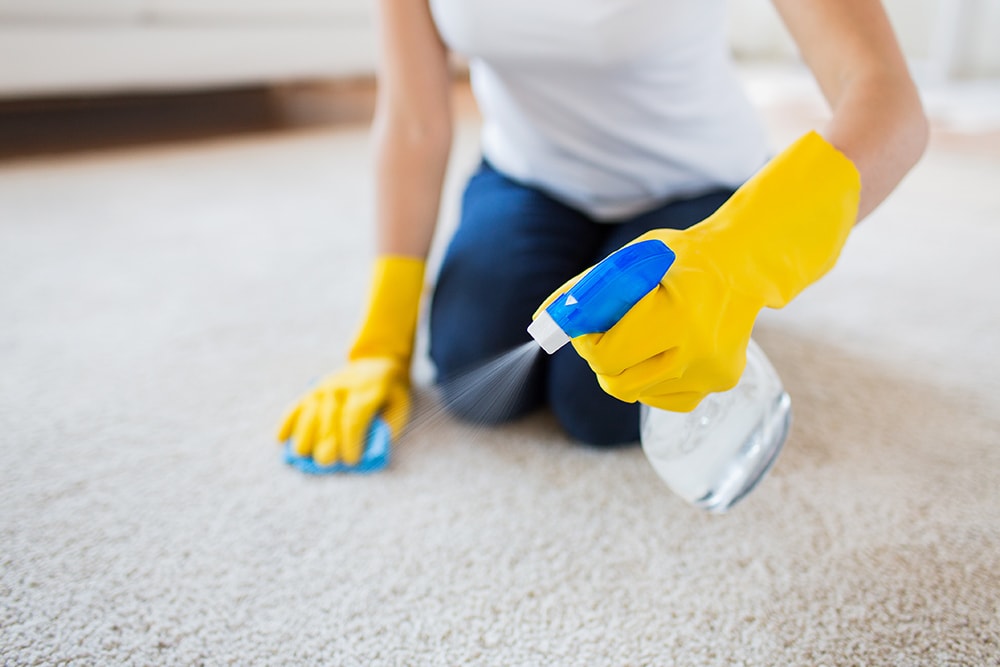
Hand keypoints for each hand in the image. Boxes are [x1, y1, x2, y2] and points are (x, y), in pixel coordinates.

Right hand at [277, 357, 409, 464]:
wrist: (378, 360)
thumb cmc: (391, 391)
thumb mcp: (401, 404)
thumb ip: (389, 427)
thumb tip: (371, 450)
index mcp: (367, 391)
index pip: (353, 417)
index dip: (350, 440)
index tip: (352, 460)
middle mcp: (343, 387)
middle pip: (328, 417)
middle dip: (326, 441)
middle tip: (327, 462)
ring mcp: (325, 386)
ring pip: (309, 411)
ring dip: (304, 433)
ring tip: (302, 454)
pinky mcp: (313, 389)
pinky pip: (297, 405)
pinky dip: (287, 421)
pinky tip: (281, 438)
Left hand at [544, 131, 860, 411]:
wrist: (743, 265)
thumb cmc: (678, 258)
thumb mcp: (630, 261)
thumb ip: (584, 292)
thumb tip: (541, 322)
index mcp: (678, 315)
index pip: (606, 355)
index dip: (586, 342)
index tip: (586, 325)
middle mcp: (700, 351)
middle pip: (616, 381)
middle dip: (600, 357)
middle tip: (607, 331)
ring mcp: (712, 373)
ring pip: (636, 392)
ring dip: (624, 367)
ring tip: (640, 333)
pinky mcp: (719, 385)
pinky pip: (662, 398)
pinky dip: (649, 378)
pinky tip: (663, 349)